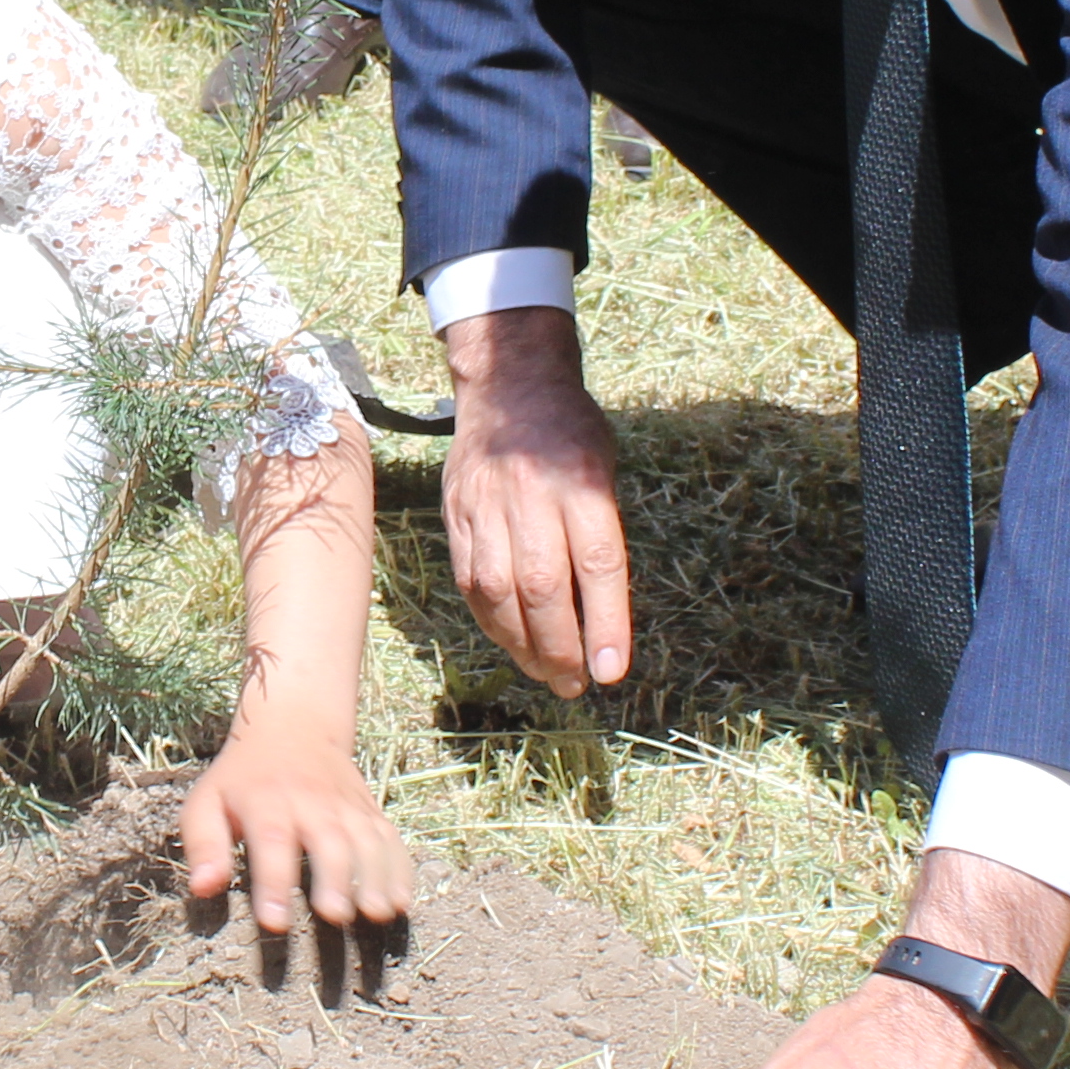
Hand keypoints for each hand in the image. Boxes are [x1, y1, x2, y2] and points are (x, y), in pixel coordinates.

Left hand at [180, 726, 411, 963]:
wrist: (294, 724)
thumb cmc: (243, 776)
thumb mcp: (207, 801)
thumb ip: (204, 845)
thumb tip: (203, 888)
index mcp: (267, 802)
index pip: (271, 843)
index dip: (274, 883)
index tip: (275, 922)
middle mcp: (312, 803)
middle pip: (329, 841)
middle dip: (334, 879)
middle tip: (335, 917)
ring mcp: (347, 806)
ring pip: (367, 841)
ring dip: (375, 878)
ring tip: (376, 913)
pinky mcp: (370, 811)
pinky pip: (391, 839)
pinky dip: (400, 869)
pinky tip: (401, 901)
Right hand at [439, 307, 630, 693]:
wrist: (508, 385)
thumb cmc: (570, 433)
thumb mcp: (604, 469)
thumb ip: (601, 535)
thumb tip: (601, 619)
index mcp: (581, 480)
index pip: (598, 563)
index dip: (606, 622)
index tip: (611, 671)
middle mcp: (532, 493)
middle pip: (544, 586)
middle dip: (560, 647)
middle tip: (575, 683)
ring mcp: (487, 504)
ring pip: (499, 590)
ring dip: (522, 644)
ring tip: (545, 673)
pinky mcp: (457, 513)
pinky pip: (470, 579)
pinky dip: (491, 619)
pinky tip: (510, 639)